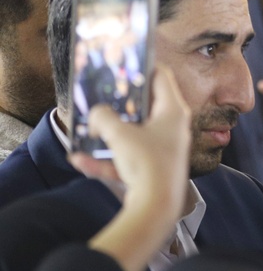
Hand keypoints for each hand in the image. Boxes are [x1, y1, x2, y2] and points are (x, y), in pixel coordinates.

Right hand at [71, 65, 193, 270]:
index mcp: (173, 111)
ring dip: (108, 135)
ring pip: (132, 134)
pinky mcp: (154, 169)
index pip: (162, 76)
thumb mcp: (119, 134)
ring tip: (87, 132)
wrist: (157, 208)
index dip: (143, 66)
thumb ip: (104, 118)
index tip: (124, 63)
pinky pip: (127, 158)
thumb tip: (97, 114)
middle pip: (145, 106)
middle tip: (102, 95)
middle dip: (121, 104)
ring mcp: (164, 149)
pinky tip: (80, 161)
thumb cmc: (146, 164)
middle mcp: (173, 127)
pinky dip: (107, 160)